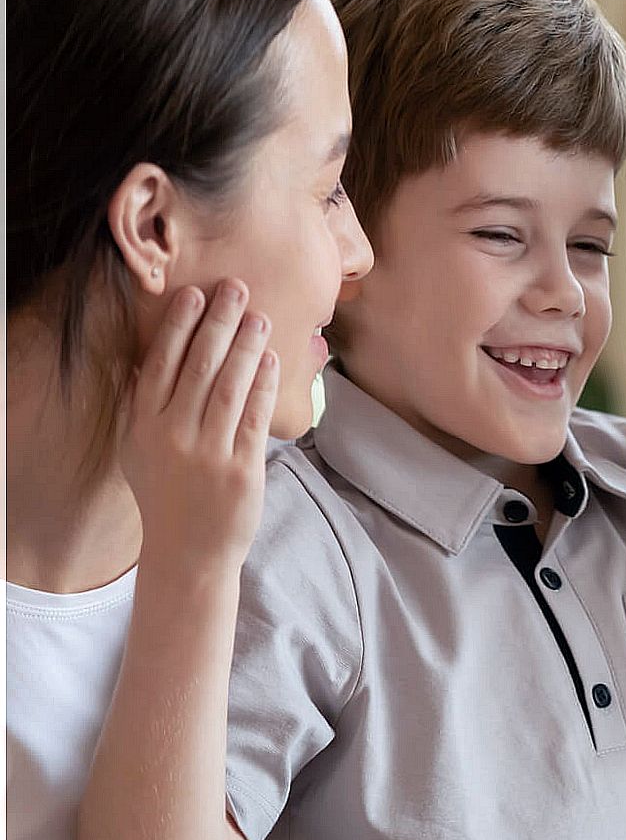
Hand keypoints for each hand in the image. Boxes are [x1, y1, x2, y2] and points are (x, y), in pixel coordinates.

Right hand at [120, 279, 278, 576]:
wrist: (188, 551)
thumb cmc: (166, 493)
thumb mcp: (138, 450)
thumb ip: (141, 406)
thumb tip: (145, 358)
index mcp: (143, 427)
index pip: (160, 365)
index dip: (178, 327)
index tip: (193, 294)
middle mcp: (172, 436)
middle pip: (196, 367)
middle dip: (218, 323)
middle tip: (236, 288)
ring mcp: (208, 453)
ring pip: (229, 387)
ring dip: (246, 347)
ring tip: (261, 317)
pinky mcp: (241, 470)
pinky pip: (254, 417)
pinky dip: (264, 385)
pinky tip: (273, 360)